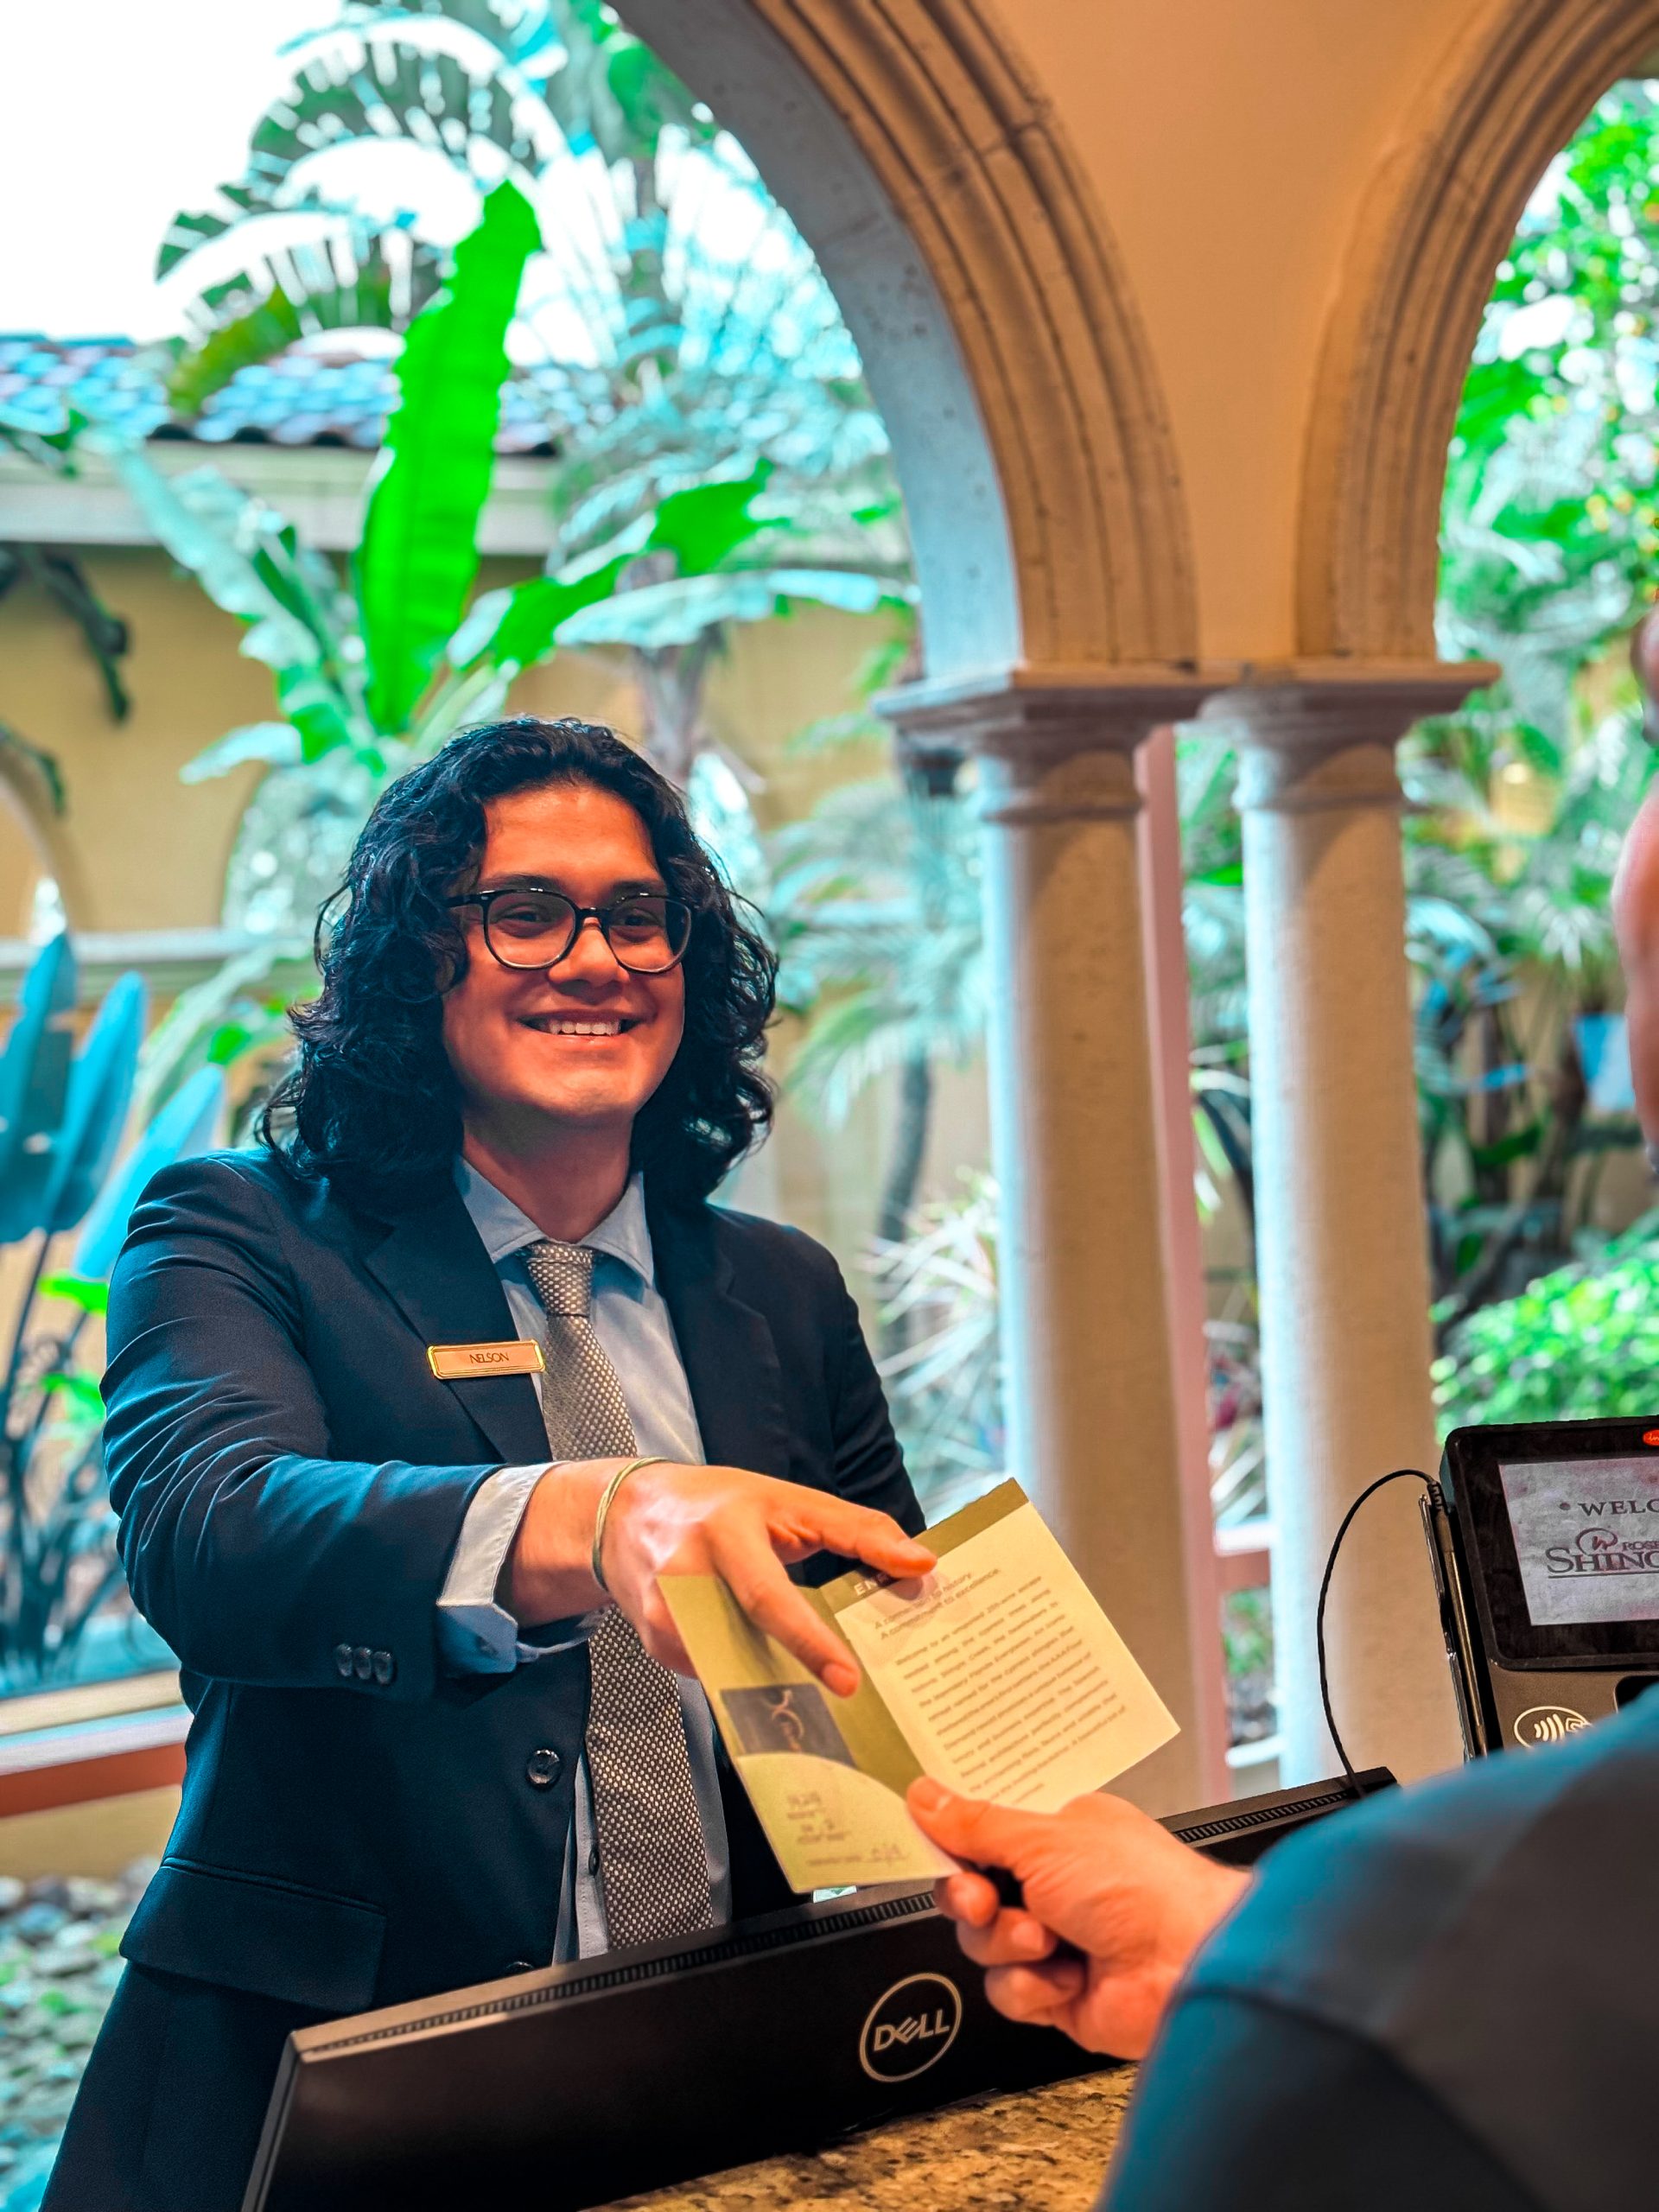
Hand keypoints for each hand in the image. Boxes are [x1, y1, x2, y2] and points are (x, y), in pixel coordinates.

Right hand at [509, 1460, 932, 1694]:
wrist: (626, 1516)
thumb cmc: (722, 1504)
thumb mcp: (788, 1499)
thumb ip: (856, 1529)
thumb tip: (921, 1565)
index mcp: (724, 1532)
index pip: (769, 1597)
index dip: (810, 1641)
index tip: (848, 1680)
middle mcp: (684, 1576)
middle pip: (752, 1644)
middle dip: (800, 1675)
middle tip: (850, 1700)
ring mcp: (664, 1618)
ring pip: (737, 1667)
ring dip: (780, 1681)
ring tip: (822, 1694)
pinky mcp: (658, 1646)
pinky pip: (717, 1673)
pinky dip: (750, 1676)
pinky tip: (774, 1673)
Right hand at [907, 1778, 1249, 2058]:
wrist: (1188, 1965)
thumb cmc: (1144, 1887)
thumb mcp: (1044, 1838)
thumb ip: (976, 1824)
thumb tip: (926, 1796)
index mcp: (1057, 1833)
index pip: (985, 1828)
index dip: (955, 1837)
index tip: (929, 1838)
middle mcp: (1054, 1884)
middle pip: (971, 1890)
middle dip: (972, 1898)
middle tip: (985, 1898)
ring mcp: (1055, 1940)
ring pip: (982, 1943)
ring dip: (1009, 1943)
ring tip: (1049, 1938)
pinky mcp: (1056, 1993)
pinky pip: (1006, 1992)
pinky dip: (1032, 1986)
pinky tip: (1068, 1976)